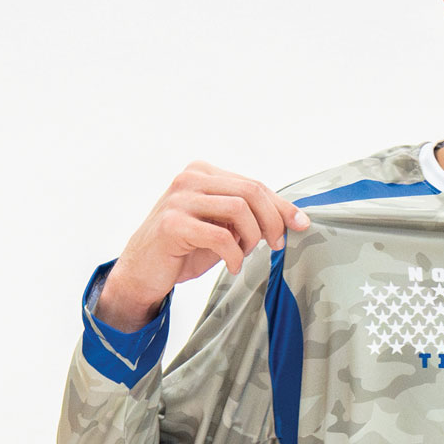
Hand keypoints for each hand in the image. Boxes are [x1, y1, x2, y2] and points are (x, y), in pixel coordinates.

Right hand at [94, 162, 306, 331]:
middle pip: (252, 192)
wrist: (143, 270)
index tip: (300, 225)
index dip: (282, 206)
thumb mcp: (223, 226)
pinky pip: (221, 236)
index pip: (254, 184)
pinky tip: (232, 265)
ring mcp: (178, 199)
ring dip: (252, 238)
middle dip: (273, 221)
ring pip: (239, 209)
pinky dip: (234, 255)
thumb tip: (296, 217)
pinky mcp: (172, 223)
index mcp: (202, 172)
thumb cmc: (186, 247)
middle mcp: (189, 178)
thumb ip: (250, 215)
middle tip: (276, 245)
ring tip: (243, 254)